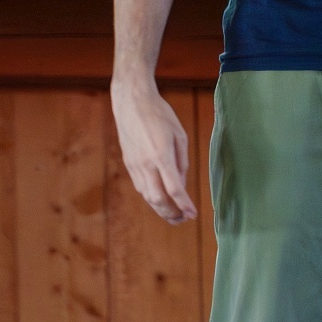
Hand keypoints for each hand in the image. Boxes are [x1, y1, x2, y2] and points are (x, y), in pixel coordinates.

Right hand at [111, 75, 196, 222]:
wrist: (131, 103)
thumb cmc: (159, 115)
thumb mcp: (179, 136)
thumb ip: (181, 162)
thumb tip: (181, 184)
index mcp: (161, 155)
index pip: (174, 189)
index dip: (185, 204)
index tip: (193, 214)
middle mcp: (145, 164)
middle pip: (157, 199)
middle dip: (171, 213)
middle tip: (183, 219)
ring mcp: (134, 165)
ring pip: (146, 195)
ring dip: (160, 208)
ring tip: (173, 214)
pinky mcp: (128, 163)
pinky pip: (140, 186)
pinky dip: (151, 197)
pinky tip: (160, 199)